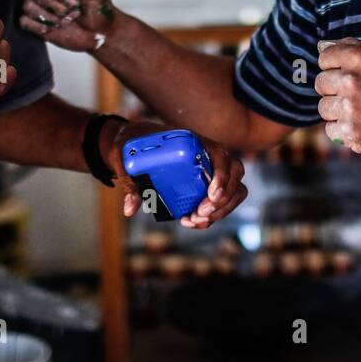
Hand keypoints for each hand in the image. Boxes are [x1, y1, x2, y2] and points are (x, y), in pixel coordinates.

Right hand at [19, 0, 116, 51]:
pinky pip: (24, 20)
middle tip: (74, 10)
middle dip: (58, 7)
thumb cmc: (98, 7)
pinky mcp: (32, 15)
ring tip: (66, 19)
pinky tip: (55, 26)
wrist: (99, 32)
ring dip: (51, 18)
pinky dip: (41, 27)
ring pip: (28, 5)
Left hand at [105, 120, 247, 228]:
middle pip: (234, 175)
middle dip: (223, 199)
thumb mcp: (125, 159)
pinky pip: (223, 199)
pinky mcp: (207, 182)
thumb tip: (130, 208)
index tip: (210, 195)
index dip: (221, 176)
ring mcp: (210, 168)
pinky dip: (213, 214)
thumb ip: (129, 182)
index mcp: (192, 141)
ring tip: (195, 220)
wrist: (134, 141)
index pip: (220, 155)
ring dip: (220, 210)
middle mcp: (207, 153)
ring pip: (233, 190)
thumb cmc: (133, 145)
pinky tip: (193, 220)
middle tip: (200, 213)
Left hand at [314, 38, 360, 156]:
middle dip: (334, 89)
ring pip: (323, 107)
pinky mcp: (350, 131)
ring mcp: (349, 107)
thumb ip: (352, 47)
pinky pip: (330, 129)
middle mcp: (350, 80)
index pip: (324, 58)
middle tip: (356, 95)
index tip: (347, 74)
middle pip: (321, 83)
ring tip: (359, 111)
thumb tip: (321, 45)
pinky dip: (342, 130)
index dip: (334, 67)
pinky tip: (360, 125)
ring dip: (338, 110)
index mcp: (358, 58)